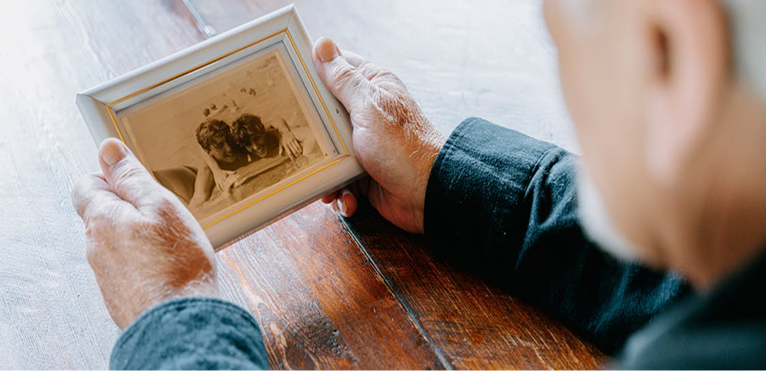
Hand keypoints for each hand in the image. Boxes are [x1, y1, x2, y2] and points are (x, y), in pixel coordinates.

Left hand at [72, 139, 218, 328]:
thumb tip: (110, 150)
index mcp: (101, 219)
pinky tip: (169, 267)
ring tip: (171, 243)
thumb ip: (132, 178)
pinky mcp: (120, 296)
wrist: (181, 324)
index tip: (135, 180)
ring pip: (117, 242)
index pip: (86, 185)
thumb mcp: (160, 206)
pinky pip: (128, 267)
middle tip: (163, 213)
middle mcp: (95, 247)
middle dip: (129, 208)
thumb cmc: (176, 265)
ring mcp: (106, 274)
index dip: (110, 176)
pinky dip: (145, 262)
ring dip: (138, 236)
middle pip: (103, 214)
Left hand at [278, 122, 303, 159]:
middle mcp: (288, 143)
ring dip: (298, 152)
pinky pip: (297, 143)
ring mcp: (291, 140)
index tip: (294, 160)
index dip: (291, 157)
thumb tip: (280, 154)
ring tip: (300, 155)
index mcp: (284, 145)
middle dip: (296, 155)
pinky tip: (301, 150)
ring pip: (295, 147)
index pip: (289, 152)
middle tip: (298, 158)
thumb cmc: (281, 137)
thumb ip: (281, 149)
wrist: (283, 130)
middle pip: (293, 150)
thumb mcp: (280, 143)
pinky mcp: (293, 138)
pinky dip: (299, 147)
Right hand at [312, 38, 445, 233]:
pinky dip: (339, 193)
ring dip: (324, 172)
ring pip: (326, 152)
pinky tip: (346, 198)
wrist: (427, 194)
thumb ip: (343, 79)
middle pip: (323, 115)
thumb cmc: (403, 147)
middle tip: (302, 141)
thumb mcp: (368, 106)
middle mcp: (367, 114)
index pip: (336, 70)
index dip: (312, 74)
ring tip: (328, 183)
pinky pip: (337, 181)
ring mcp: (363, 145)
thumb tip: (322, 45)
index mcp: (372, 89)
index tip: (287, 80)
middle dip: (312, 133)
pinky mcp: (362, 174)